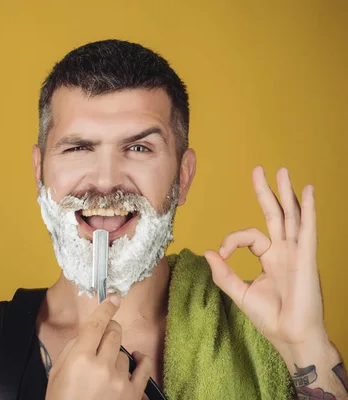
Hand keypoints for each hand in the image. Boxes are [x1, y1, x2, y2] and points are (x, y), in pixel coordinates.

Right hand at [45, 296, 150, 399]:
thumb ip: (72, 349)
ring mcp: (120, 381)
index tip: (114, 297)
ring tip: (106, 368)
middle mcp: (102, 366)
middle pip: (114, 332)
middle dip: (110, 329)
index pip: (97, 323)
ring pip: (125, 351)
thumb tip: (87, 334)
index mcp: (79, 358)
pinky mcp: (133, 394)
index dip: (106, 307)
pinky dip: (141, 360)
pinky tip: (136, 358)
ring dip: (117, 354)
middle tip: (105, 335)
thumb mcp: (56, 373)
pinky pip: (144, 368)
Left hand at [204, 166, 327, 355]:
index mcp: (269, 258)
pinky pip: (307, 229)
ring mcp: (296, 253)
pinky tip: (307, 191)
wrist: (290, 336)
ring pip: (290, 216)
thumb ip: (224, 273)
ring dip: (286, 193)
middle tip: (259, 169)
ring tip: (281, 171)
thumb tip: (208, 252)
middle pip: (274, 214)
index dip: (231, 240)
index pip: (248, 236)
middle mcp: (284, 251)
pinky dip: (307, 209)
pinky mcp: (306, 258)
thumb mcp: (240, 293)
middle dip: (266, 191)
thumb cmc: (270, 318)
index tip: (221, 253)